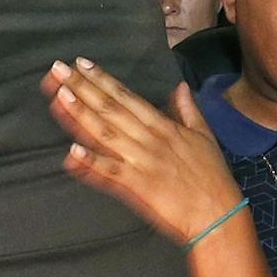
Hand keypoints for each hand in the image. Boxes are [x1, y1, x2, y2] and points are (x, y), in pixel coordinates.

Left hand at [47, 59, 243, 244]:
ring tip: (60, 95)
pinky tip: (72, 151)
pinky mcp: (139, 185)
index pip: (126, 96)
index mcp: (163, 126)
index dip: (102, 79)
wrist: (219, 213)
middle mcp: (149, 138)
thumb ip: (189, 110)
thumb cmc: (212, 177)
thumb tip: (180, 87)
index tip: (81, 64)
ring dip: (82, 114)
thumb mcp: (204, 136)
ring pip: (106, 133)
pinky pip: (111, 172)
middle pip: (110, 109)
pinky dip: (92, 161)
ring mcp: (142, 161)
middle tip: (57, 69)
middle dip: (82, 88)